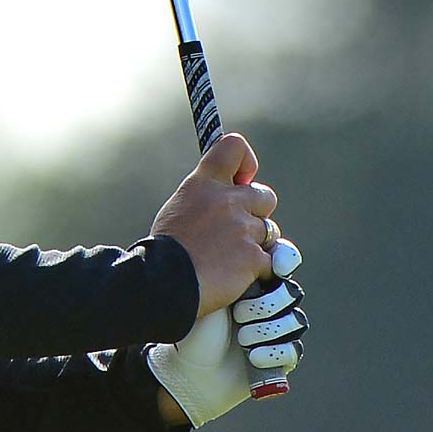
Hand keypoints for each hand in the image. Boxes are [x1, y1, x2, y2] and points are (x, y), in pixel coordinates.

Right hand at [148, 133, 278, 316]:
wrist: (163, 284)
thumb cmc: (164, 252)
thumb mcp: (178, 211)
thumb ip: (207, 202)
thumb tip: (235, 203)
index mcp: (202, 185)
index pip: (233, 148)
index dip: (245, 162)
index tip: (241, 179)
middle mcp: (226, 201)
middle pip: (265, 195)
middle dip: (256, 213)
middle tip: (235, 231)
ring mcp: (243, 229)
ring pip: (269, 231)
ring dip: (255, 244)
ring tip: (228, 259)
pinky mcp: (254, 257)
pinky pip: (270, 261)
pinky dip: (257, 270)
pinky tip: (235, 276)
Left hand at [148, 237, 308, 427]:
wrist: (184, 366)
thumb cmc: (192, 322)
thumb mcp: (210, 287)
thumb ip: (233, 263)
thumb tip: (258, 244)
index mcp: (250, 277)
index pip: (283, 259)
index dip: (285, 259)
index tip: (276, 266)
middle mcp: (266, 301)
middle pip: (291, 292)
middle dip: (268, 303)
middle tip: (240, 312)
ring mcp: (275, 329)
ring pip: (295, 321)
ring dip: (266, 329)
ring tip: (241, 336)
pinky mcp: (279, 357)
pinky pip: (293, 350)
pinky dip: (273, 352)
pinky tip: (252, 355)